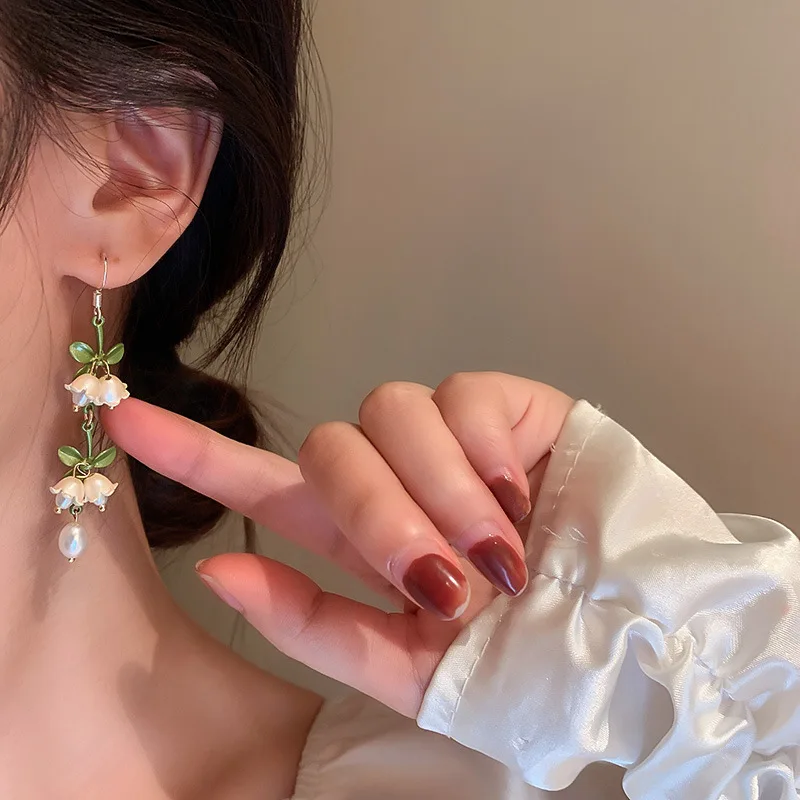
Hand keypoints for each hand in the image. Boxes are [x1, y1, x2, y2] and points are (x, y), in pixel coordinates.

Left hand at [104, 373, 572, 716]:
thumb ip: (313, 625)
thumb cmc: (523, 660)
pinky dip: (482, 450)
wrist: (631, 638)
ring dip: (437, 493)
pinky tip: (516, 492)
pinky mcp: (507, 404)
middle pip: (329, 448)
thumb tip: (218, 564)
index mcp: (359, 537)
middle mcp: (394, 477)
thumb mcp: (411, 673)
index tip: (121, 415)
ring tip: (495, 551)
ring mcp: (450, 436)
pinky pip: (463, 395)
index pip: (259, 480)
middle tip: (439, 582)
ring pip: (390, 411)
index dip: (190, 449)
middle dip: (376, 517)